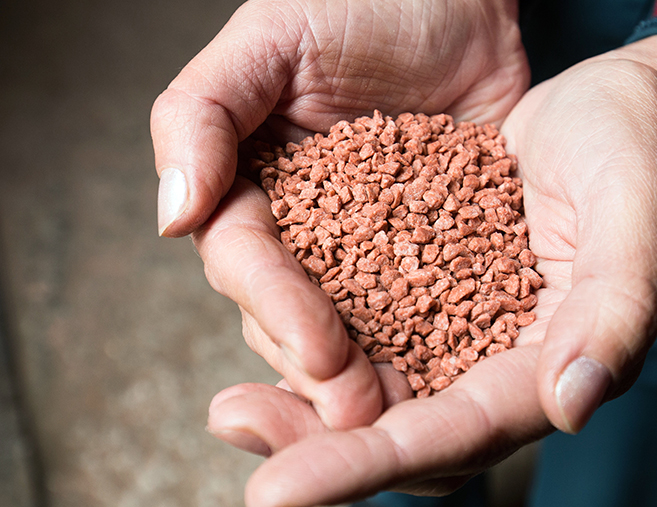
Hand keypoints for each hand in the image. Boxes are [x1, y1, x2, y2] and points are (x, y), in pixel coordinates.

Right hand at [152, 0, 527, 429]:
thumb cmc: (358, 3)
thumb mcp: (271, 40)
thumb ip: (203, 114)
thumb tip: (169, 216)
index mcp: (253, 190)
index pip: (248, 263)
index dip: (278, 310)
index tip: (319, 353)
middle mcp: (308, 231)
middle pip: (296, 315)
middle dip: (324, 368)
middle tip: (361, 413)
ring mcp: (375, 248)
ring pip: (360, 328)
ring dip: (378, 377)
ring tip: (405, 418)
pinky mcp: (439, 250)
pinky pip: (435, 306)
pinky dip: (441, 346)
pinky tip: (459, 383)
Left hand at [206, 35, 656, 505]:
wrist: (623, 108)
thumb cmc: (644, 153)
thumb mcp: (640, 217)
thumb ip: (615, 312)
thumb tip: (572, 406)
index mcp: (555, 363)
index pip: (458, 433)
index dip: (370, 463)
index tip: (279, 491)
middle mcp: (502, 361)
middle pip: (404, 431)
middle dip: (318, 449)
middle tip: (235, 429)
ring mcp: (464, 325)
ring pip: (377, 394)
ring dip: (303, 405)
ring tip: (231, 408)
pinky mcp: (435, 283)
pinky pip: (369, 332)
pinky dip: (317, 344)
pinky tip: (269, 333)